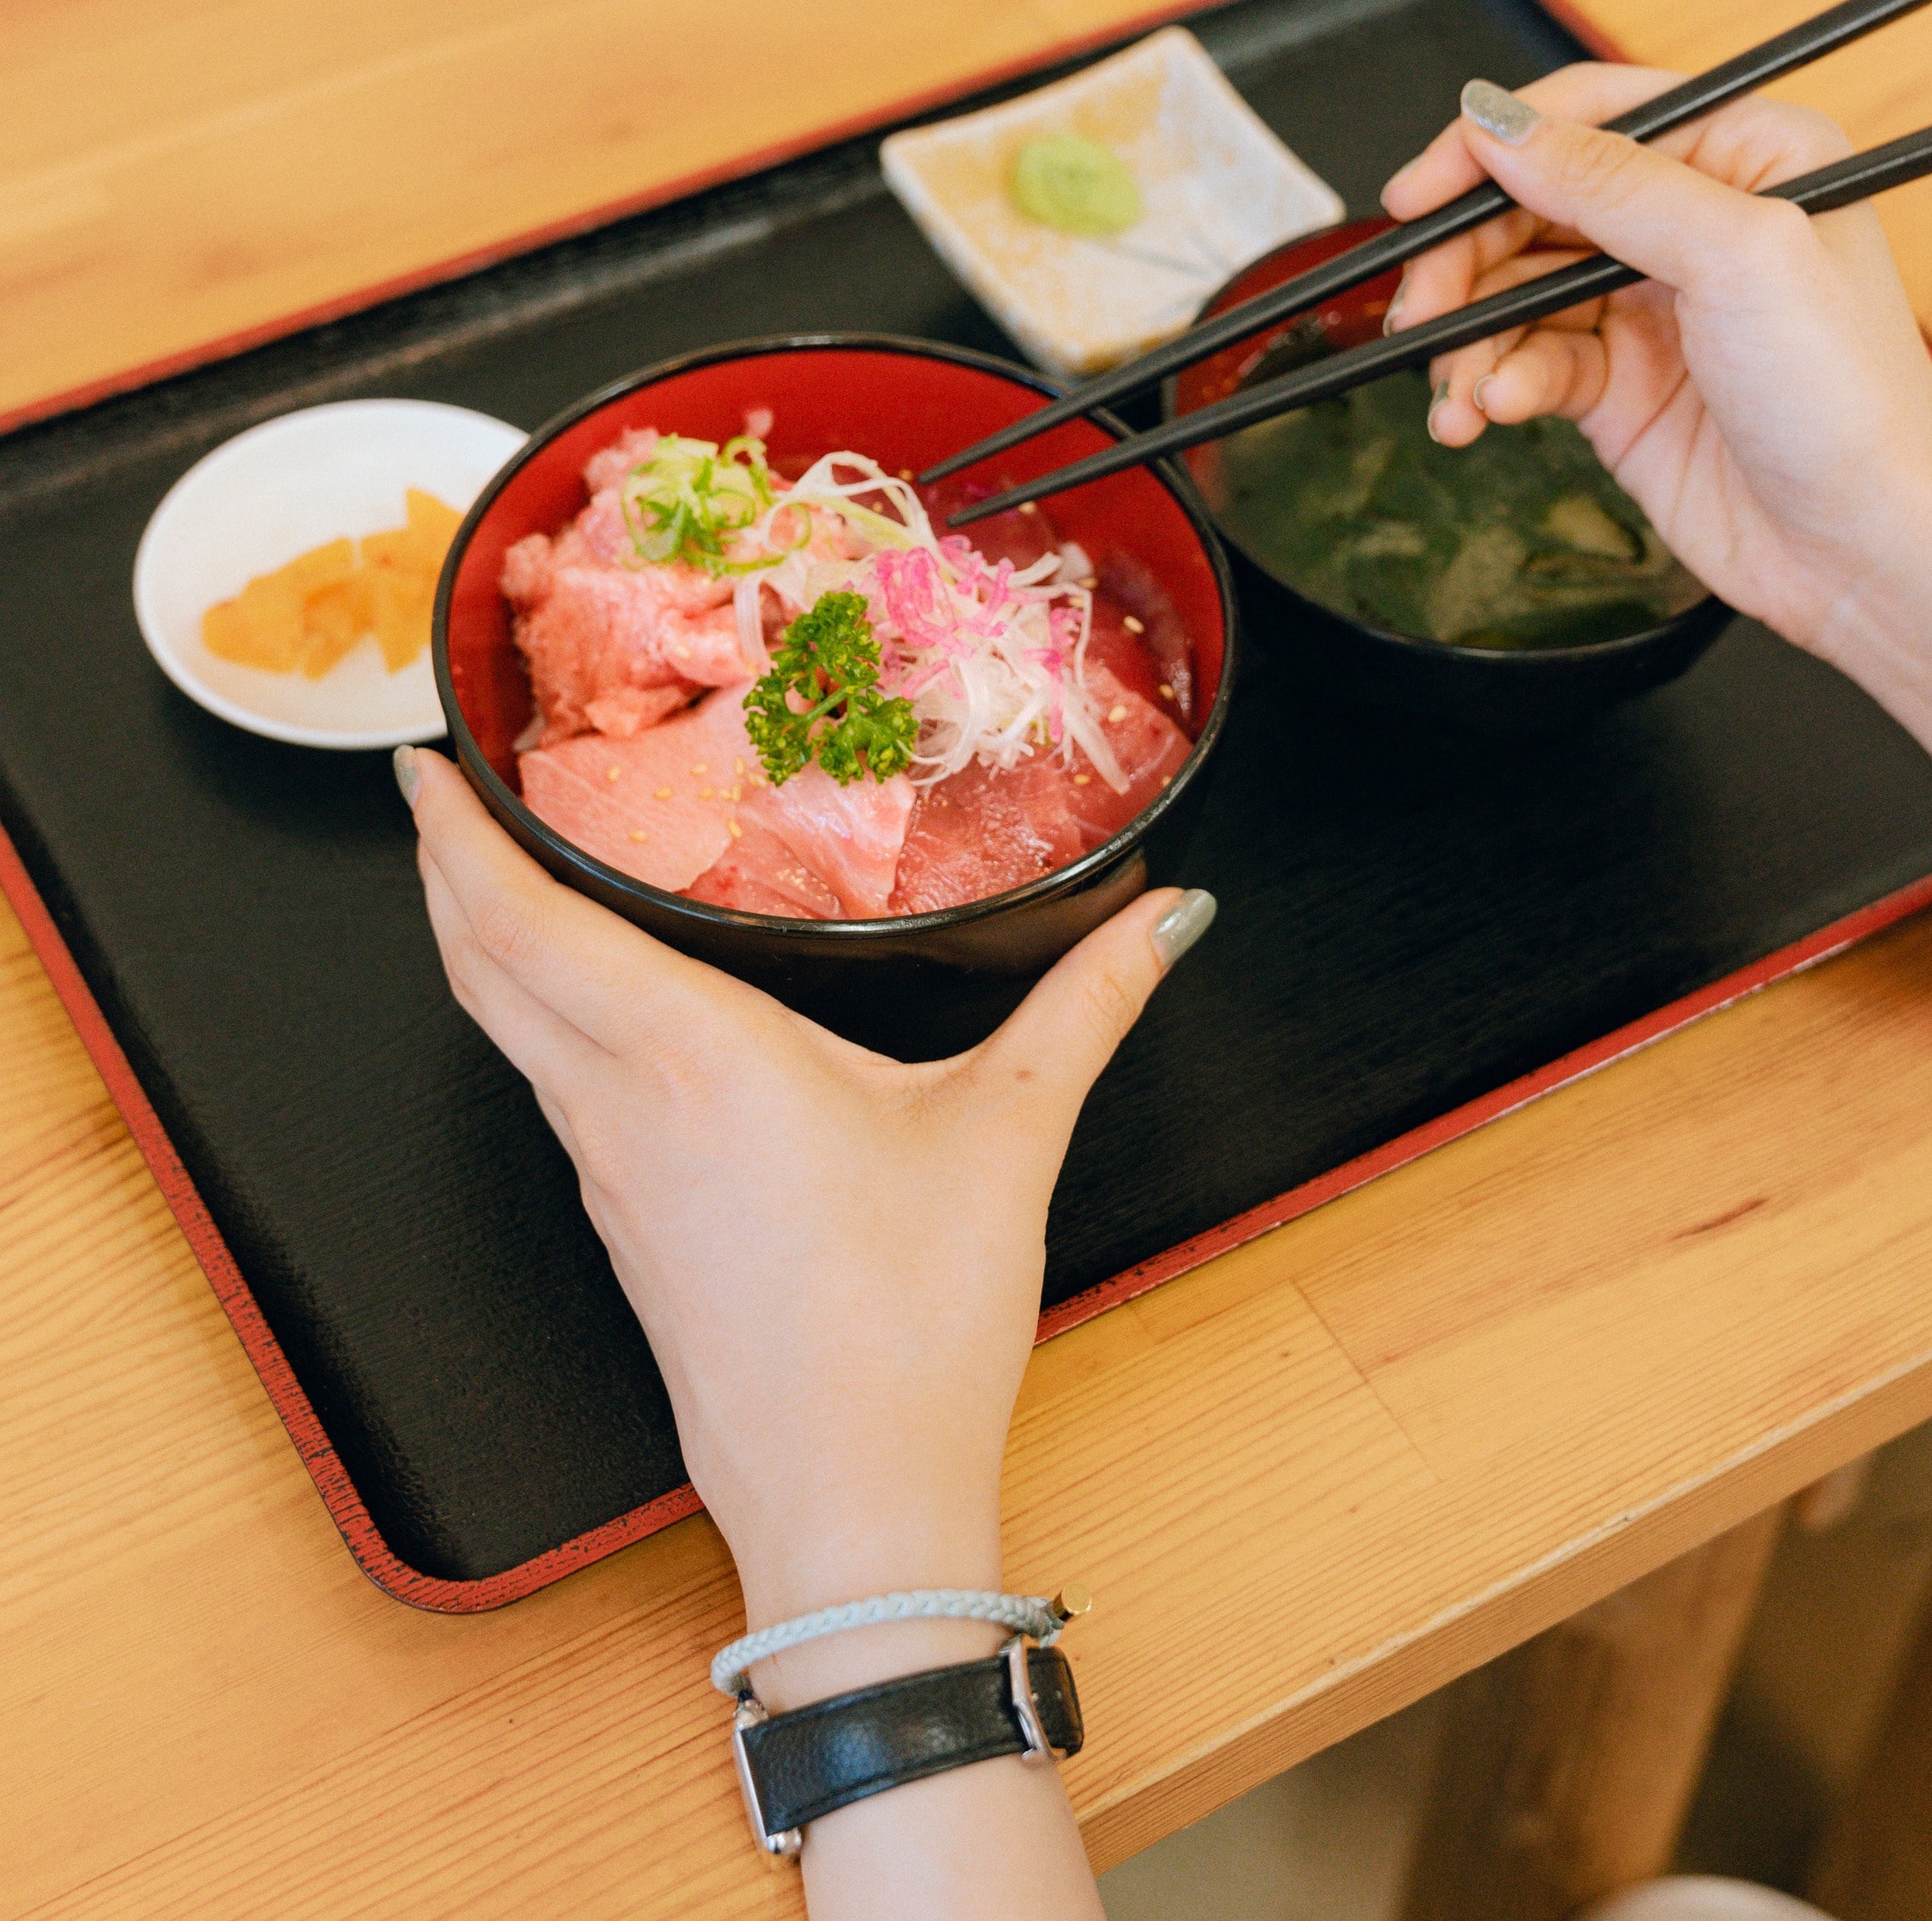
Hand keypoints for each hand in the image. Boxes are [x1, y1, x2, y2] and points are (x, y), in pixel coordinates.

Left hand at [402, 748, 1210, 1690]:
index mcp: (690, 1057)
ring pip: (509, 1033)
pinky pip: (553, 1091)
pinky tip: (591, 1008)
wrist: (851, 1504)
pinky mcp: (625, 1228)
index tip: (423, 768)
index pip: (524, 922)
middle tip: (436, 794)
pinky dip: (538, 1019)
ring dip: (484, 945)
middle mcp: (620, 1107)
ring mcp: (609, 1175)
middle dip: (445, 870)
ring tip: (500, 877)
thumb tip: (1167, 919)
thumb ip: (1086, 1006)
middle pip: (482, 968)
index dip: (456, 838)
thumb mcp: (1007, 1137)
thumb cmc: (909, 1329)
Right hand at [1379, 62, 1931, 657]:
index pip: (1588, 115)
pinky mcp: (1617, 386)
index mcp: (1743, 154)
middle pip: (1532, 206)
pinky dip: (1491, 388)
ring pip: (1512, 291)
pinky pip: (1524, 364)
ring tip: (1457, 393)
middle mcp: (1694, 222)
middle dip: (1464, 261)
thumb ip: (1610, 182)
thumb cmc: (1849, 401)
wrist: (1864, 550)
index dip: (1492, 148)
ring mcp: (1651, 306)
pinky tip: (1485, 416)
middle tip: (1424, 309)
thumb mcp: (1735, 256)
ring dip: (1467, 341)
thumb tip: (1502, 126)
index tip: (1420, 194)